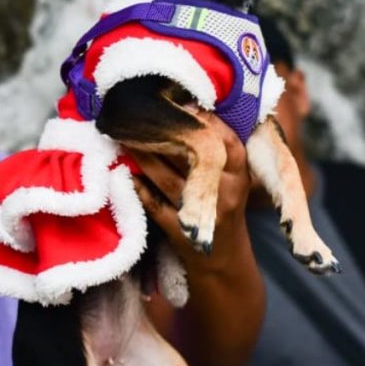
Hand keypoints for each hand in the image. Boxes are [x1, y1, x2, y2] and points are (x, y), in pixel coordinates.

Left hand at [128, 114, 249, 264]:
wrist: (223, 260)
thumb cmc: (224, 207)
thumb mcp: (233, 179)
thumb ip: (219, 150)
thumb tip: (190, 107)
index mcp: (240, 177)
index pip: (226, 142)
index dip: (204, 122)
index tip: (182, 105)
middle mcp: (223, 194)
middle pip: (193, 158)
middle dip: (167, 135)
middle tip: (145, 115)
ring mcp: (200, 213)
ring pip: (168, 178)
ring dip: (145, 156)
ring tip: (127, 137)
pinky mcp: (179, 230)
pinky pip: (154, 204)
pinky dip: (138, 188)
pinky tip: (124, 173)